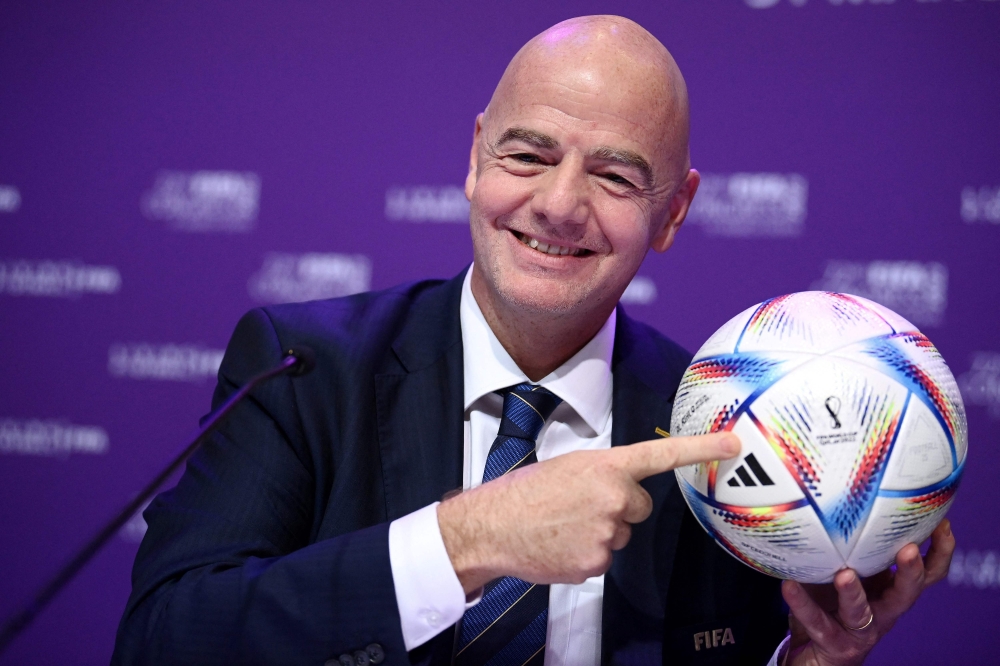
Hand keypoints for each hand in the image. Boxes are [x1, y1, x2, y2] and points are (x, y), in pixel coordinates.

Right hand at [437, 432, 739, 592]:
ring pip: (620, 533)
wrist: (492, 527)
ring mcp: (607, 533)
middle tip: (580, 506)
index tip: (734, 444)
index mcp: (605, 466)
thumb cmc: (523, 492)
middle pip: (639, 506)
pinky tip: (560, 544)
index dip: (701, 448)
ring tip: (562, 525)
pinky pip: (604, 557)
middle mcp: (613, 498)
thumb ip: (601, 474)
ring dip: (600, 531)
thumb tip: (618, 487)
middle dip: (619, 507)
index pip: (661, 454)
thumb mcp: (566, 466)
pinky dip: (585, 553)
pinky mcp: (596, 563)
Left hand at [782, 519, 955, 665]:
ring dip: (855, 593)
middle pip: (907, 593)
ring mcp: (860, 629)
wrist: (812, 652)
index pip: (926, 572)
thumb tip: (834, 489)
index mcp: (889, 589)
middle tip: (907, 550)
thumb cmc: (829, 603)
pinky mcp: (835, 643)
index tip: (942, 523)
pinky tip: (789, 586)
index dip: (939, 551)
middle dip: (910, 571)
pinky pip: (817, 622)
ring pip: (863, 612)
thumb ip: (845, 541)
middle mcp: (882, 610)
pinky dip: (803, 603)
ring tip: (845, 574)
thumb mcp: (843, 569)